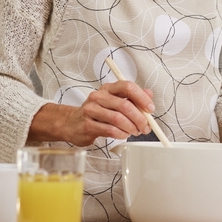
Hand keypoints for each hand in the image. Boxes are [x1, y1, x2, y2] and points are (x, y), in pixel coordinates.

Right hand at [29, 81, 154, 146]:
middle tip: (145, 127)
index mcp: (108, 88)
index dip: (142, 98)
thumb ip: (132, 98)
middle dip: (139, 118)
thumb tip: (149, 95)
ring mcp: (91, 110)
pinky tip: (123, 135)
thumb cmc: (96, 113)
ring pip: (118, 118)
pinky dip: (121, 134)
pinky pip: (109, 130)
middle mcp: (99, 96)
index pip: (127, 86)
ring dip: (131, 127)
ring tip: (135, 132)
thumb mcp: (114, 102)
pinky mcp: (87, 124)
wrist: (71, 123)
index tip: (150, 109)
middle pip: (125, 105)